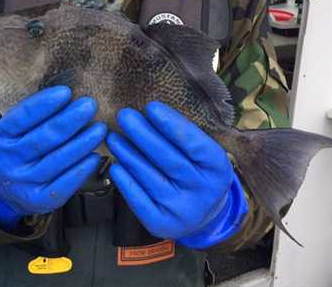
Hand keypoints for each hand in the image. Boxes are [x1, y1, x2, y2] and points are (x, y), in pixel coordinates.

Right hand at [0, 86, 106, 229]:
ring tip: (99, 129)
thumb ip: (35, 116)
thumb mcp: (14, 130)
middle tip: (89, 106)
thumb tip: (68, 95)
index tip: (66, 92)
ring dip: (82, 143)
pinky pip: (64, 184)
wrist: (2, 190)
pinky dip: (81, 169)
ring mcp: (24, 182)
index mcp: (1, 137)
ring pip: (57, 160)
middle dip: (69, 120)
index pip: (22, 118)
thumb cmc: (16, 149)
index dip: (44, 104)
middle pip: (43, 138)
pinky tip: (94, 156)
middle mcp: (9, 160)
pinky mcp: (40, 200)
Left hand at [106, 102, 247, 248]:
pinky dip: (126, 182)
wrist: (205, 216)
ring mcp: (182, 210)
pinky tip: (116, 166)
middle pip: (170, 161)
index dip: (172, 126)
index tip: (151, 107)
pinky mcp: (161, 224)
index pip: (195, 145)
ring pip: (151, 178)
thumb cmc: (199, 173)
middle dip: (144, 136)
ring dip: (129, 155)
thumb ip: (184, 137)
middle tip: (125, 116)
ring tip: (114, 137)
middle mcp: (203, 191)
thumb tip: (150, 113)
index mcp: (217, 169)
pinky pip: (140, 201)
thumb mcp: (204, 155)